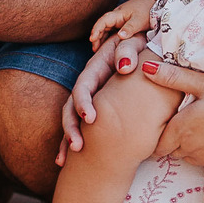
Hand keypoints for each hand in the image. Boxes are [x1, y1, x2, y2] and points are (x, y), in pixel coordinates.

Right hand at [55, 33, 145, 165]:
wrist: (139, 48)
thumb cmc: (137, 45)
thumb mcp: (133, 40)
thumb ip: (128, 49)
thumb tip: (124, 67)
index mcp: (95, 70)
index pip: (83, 86)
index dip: (83, 102)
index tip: (91, 119)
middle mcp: (88, 86)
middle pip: (70, 107)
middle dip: (71, 127)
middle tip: (78, 146)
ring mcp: (89, 100)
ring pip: (71, 120)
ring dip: (68, 138)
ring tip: (65, 160)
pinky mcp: (95, 111)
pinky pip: (81, 128)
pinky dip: (70, 144)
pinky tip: (63, 161)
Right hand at [89, 0, 155, 50]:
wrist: (155, 2)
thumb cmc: (147, 10)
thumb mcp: (139, 20)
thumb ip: (129, 28)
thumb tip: (119, 36)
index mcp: (118, 14)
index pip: (103, 21)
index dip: (96, 30)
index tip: (92, 39)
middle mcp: (116, 16)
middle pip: (102, 26)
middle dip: (96, 36)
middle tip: (94, 49)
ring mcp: (119, 19)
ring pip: (106, 29)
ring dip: (101, 38)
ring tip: (97, 49)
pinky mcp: (123, 23)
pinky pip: (112, 30)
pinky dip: (107, 37)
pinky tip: (107, 45)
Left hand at [143, 59, 203, 167]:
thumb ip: (173, 77)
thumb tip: (145, 68)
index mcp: (183, 129)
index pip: (157, 142)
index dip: (155, 131)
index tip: (158, 117)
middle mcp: (192, 148)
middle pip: (170, 149)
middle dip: (169, 137)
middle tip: (176, 116)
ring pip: (186, 155)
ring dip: (185, 144)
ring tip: (195, 121)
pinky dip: (202, 148)